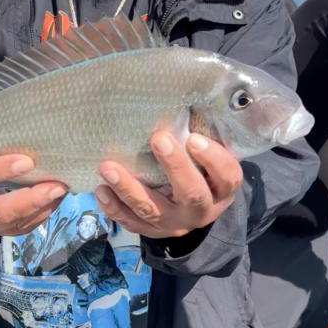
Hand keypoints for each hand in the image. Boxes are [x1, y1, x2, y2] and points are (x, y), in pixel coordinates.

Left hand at [94, 132, 241, 239]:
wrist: (191, 210)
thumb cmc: (199, 171)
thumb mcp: (209, 157)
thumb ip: (202, 136)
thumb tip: (184, 96)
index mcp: (221, 190)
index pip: (226, 176)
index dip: (212, 159)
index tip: (193, 138)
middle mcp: (201, 210)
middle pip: (192, 194)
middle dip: (174, 167)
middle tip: (157, 139)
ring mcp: (174, 224)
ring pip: (152, 210)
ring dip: (129, 189)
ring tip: (107, 167)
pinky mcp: (151, 232)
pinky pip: (132, 223)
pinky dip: (114, 208)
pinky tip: (101, 190)